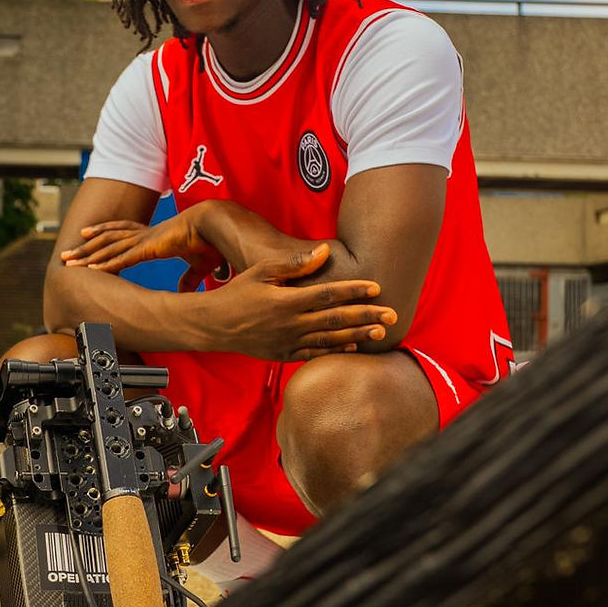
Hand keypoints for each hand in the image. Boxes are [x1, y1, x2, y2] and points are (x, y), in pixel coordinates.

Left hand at [60, 209, 225, 292]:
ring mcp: (144, 239)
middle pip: (107, 239)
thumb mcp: (198, 265)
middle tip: (66, 253)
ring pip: (108, 247)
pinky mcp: (148, 247)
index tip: (89, 238)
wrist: (215, 227)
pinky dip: (105, 263)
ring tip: (69, 260)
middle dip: (85, 247)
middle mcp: (144, 235)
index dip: (105, 234)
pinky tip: (91, 268)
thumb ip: (189, 279)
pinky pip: (122, 257)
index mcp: (154, 235)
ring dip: (87, 254)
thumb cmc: (210, 242)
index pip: (123, 233)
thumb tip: (185, 292)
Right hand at [206, 245, 397, 361]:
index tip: (377, 288)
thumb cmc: (238, 292)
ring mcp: (288, 342)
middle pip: (336, 319)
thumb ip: (294, 264)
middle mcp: (290, 324)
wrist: (214, 325)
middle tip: (392, 315)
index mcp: (286, 301)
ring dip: (358, 335)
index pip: (328, 294)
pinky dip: (336, 351)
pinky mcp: (284, 355)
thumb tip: (324, 252)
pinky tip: (354, 347)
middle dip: (366, 316)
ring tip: (381, 332)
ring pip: (330, 339)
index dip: (354, 291)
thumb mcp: (261, 271)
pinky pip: (315, 354)